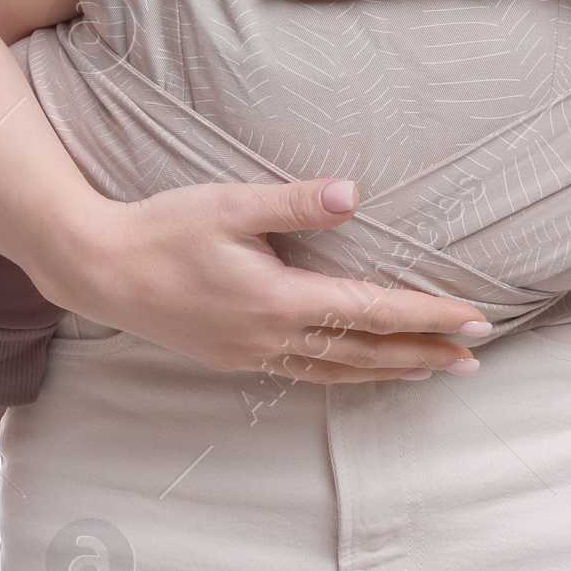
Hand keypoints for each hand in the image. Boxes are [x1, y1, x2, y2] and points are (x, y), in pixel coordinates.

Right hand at [36, 172, 490, 382]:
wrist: (96, 269)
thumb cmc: (162, 227)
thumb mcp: (230, 203)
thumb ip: (295, 203)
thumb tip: (354, 195)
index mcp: (278, 300)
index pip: (372, 312)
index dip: (428, 316)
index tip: (475, 320)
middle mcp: (270, 337)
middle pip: (365, 353)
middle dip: (424, 355)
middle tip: (475, 358)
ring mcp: (250, 354)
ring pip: (338, 373)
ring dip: (390, 371)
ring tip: (432, 371)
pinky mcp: (233, 357)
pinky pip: (306, 375)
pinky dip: (346, 375)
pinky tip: (358, 370)